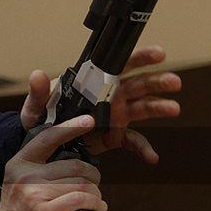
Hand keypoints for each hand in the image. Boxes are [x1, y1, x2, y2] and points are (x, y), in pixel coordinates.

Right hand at [0, 115, 105, 210]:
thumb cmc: (18, 206)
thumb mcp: (19, 176)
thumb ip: (38, 162)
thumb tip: (70, 152)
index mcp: (21, 162)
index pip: (48, 138)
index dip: (71, 127)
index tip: (87, 121)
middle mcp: (27, 176)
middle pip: (74, 166)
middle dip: (92, 174)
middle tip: (94, 180)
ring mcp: (36, 194)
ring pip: (81, 185)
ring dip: (95, 192)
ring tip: (95, 197)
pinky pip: (80, 200)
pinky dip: (95, 204)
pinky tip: (96, 206)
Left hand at [19, 45, 181, 162]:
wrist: (43, 145)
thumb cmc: (40, 118)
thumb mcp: (35, 106)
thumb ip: (39, 91)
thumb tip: (37, 75)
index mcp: (93, 82)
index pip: (119, 65)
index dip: (140, 57)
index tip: (158, 54)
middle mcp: (109, 96)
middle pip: (138, 84)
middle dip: (157, 81)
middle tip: (174, 81)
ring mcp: (115, 115)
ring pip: (142, 108)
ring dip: (158, 107)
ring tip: (174, 108)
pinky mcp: (114, 136)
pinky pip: (133, 141)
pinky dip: (143, 148)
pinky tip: (152, 156)